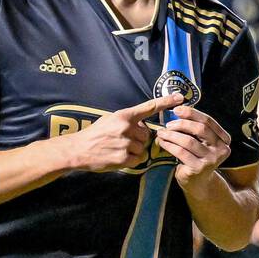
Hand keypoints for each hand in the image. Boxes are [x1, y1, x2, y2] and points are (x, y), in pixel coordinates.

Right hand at [65, 92, 183, 172]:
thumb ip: (127, 120)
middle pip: (147, 134)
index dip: (166, 102)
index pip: (149, 107)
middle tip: (124, 140)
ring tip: (118, 149)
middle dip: (139, 138)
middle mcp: (126, 128)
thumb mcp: (110, 119)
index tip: (180, 97)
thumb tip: (142, 125)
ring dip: (135, 150)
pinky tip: (119, 157)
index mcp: (124, 116)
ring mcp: (125, 143)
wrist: (78, 150)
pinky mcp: (123, 158)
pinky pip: (138, 159)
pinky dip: (131, 160)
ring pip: (143, 148)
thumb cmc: (94, 134)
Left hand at [153, 104, 229, 190]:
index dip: (192, 113)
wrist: (198, 182)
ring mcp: (211, 160)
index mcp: (224, 139)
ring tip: (162, 132)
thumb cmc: (197, 158)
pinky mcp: (199, 169)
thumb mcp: (201, 142)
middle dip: (182, 124)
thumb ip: (195, 129)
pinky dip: (169, 145)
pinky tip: (162, 142)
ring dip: (172, 135)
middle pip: (200, 129)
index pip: (208, 121)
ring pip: (189, 141)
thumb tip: (177, 112)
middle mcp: (221, 149)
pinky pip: (181, 152)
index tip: (176, 109)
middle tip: (168, 124)